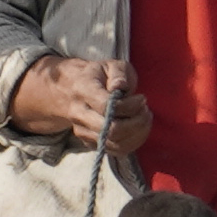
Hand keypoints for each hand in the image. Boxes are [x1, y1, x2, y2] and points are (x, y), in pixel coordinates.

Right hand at [15, 54, 150, 153]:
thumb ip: (119, 73)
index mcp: (83, 90)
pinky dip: (134, 142)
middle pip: (112, 130)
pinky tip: (139, 128)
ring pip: (116, 144)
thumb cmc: (97, 76)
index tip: (142, 98)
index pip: (106, 107)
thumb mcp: (110, 65)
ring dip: (138, 133)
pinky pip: (117, 150)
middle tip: (145, 109)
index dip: (130, 106)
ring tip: (144, 117)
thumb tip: (120, 87)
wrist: (70, 89)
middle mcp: (79, 114)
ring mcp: (83, 131)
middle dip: (136, 121)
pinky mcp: (90, 143)